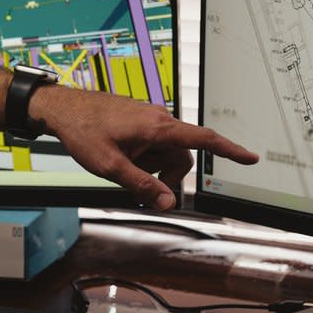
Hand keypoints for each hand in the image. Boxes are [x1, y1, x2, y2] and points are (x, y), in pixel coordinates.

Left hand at [29, 86, 257, 210]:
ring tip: (122, 166)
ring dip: (152, 166)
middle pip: (182, 155)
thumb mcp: (112, 168)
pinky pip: (153, 143)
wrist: (62, 108)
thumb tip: (170, 204)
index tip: (250, 158)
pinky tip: (121, 157)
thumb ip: (143, 186)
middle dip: (168, 175)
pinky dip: (144, 157)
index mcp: (158, 127)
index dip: (229, 150)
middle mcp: (158, 118)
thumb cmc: (84, 133)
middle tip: (140, 188)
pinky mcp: (139, 119)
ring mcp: (149, 117)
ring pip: (166, 151)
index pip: (203, 139)